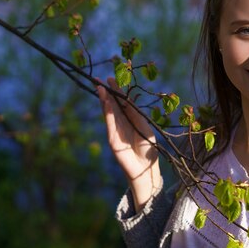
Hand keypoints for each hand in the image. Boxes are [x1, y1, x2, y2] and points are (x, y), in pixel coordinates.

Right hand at [97, 77, 161, 210]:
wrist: (146, 169)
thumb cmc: (149, 150)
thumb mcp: (144, 127)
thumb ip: (136, 114)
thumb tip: (128, 98)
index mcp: (131, 119)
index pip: (122, 102)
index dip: (117, 90)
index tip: (111, 78)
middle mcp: (122, 124)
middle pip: (113, 104)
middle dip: (107, 92)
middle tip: (99, 78)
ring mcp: (115, 131)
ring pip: (109, 112)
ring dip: (104, 99)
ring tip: (100, 86)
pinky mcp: (112, 140)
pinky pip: (109, 123)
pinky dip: (106, 112)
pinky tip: (104, 101)